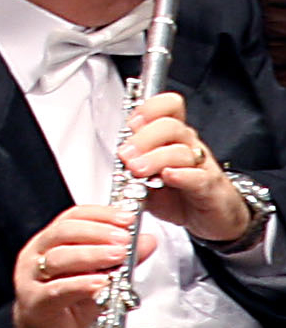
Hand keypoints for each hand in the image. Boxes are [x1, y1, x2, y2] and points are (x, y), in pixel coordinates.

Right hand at [11, 201, 137, 327]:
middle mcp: (36, 255)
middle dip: (97, 233)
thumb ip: (119, 260)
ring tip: (118, 256)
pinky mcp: (35, 301)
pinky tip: (99, 283)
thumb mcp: (97, 279)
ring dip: (91, 255)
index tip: (126, 217)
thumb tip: (144, 241)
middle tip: (123, 238)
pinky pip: (56, 290)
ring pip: (58, 258)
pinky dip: (80, 285)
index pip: (72, 217)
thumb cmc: (66, 304)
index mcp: (49, 243)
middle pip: (63, 233)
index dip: (100, 214)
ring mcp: (32, 277)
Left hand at [122, 89, 256, 242]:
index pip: (168, 106)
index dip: (149, 109)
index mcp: (172, 137)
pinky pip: (198, 176)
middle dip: (143, 138)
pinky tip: (168, 177)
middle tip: (126, 155)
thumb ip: (133, 165)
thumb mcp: (148, 177)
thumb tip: (117, 155)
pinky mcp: (211, 189)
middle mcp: (189, 146)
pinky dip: (181, 175)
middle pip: (170, 126)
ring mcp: (202, 166)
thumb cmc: (179, 195)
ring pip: (181, 151)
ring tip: (137, 169)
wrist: (211, 221)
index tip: (132, 123)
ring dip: (155, 158)